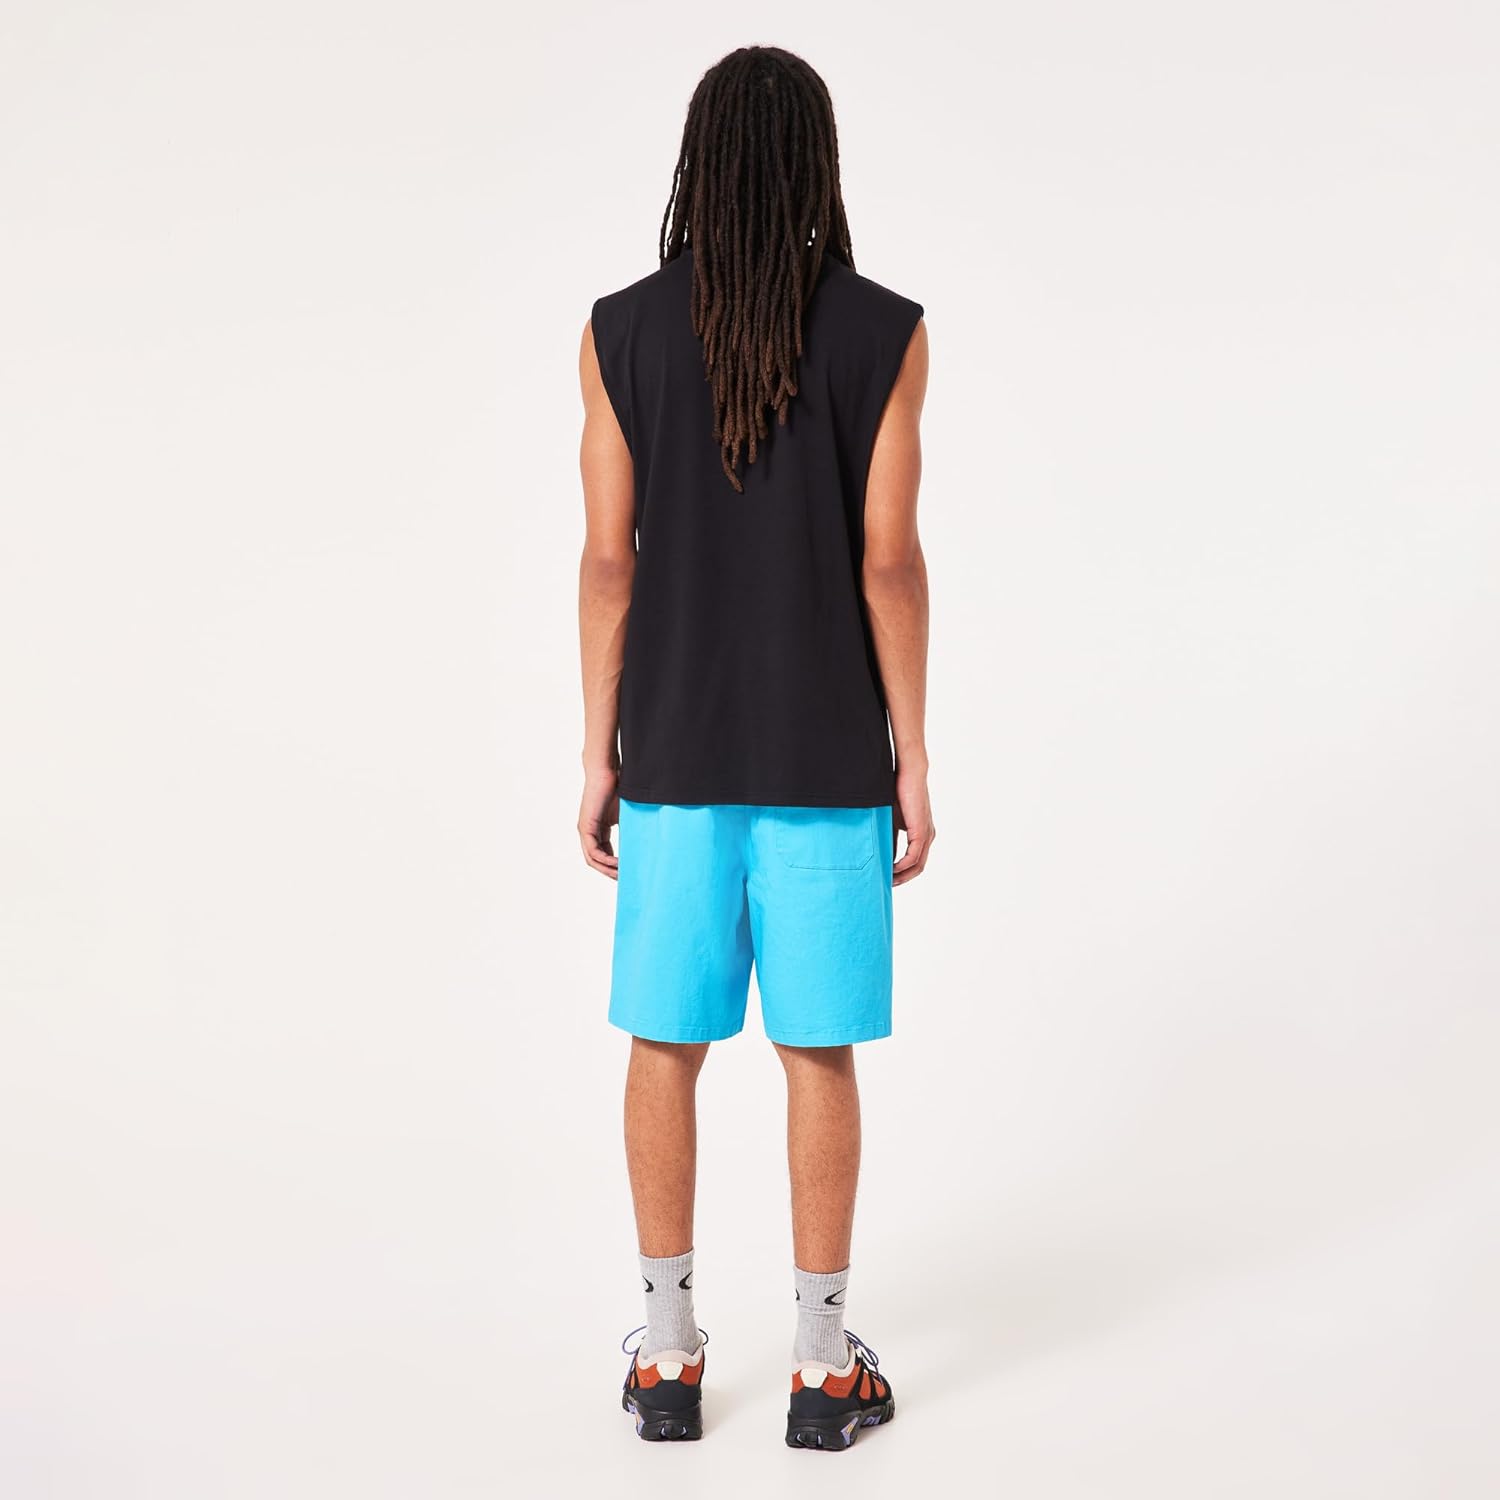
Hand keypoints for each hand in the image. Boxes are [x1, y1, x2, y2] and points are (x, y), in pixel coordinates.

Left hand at [578, 765, 620, 878]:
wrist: (607, 772)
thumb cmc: (618, 788)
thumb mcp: (626, 814)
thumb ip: (631, 827)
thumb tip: (648, 838)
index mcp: (598, 829)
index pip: (604, 854)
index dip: (614, 865)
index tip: (628, 872)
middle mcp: (589, 832)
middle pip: (596, 860)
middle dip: (611, 872)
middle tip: (626, 880)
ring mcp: (585, 830)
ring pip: (593, 859)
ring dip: (607, 870)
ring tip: (622, 876)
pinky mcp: (586, 827)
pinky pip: (593, 851)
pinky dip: (605, 860)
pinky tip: (617, 864)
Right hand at [891, 765, 934, 885]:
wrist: (909, 774)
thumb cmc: (898, 792)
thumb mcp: (892, 820)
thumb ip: (890, 838)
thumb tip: (883, 856)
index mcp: (922, 834)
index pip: (915, 861)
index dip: (902, 872)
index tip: (887, 878)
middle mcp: (928, 836)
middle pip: (918, 868)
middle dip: (902, 879)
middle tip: (886, 885)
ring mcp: (926, 835)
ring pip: (917, 865)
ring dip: (902, 876)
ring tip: (887, 881)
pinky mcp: (922, 832)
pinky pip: (913, 857)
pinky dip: (902, 866)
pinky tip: (891, 869)